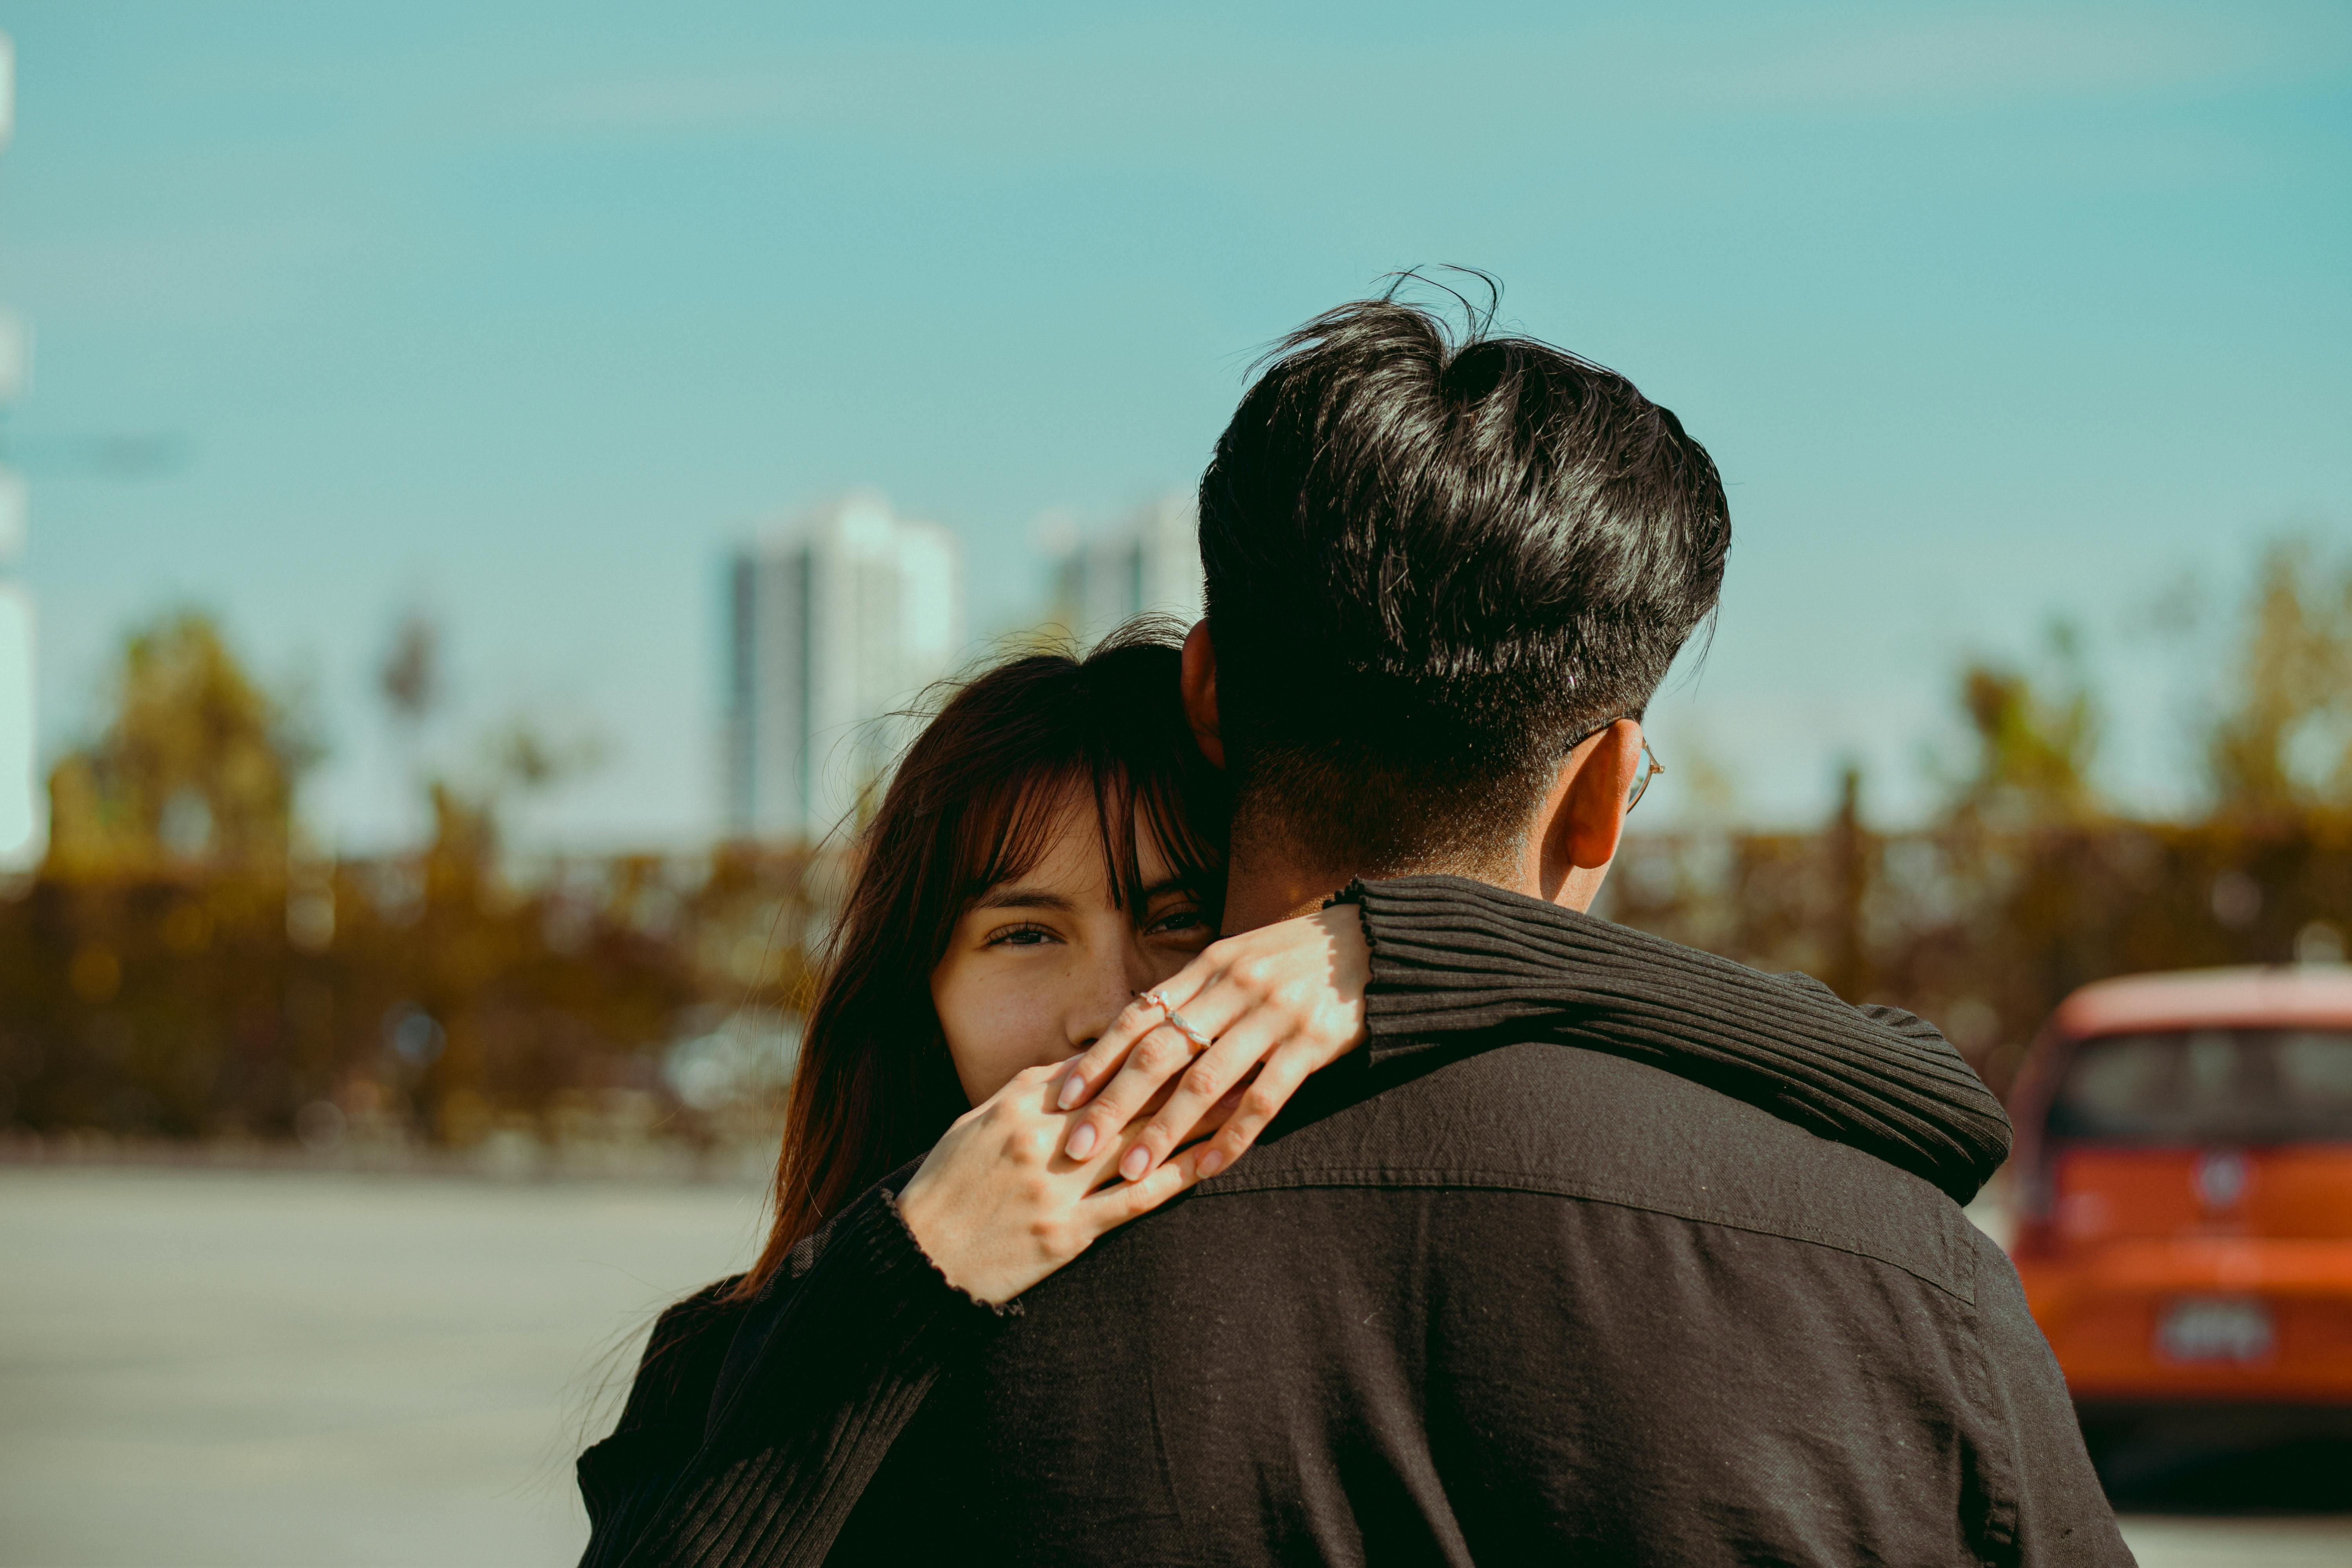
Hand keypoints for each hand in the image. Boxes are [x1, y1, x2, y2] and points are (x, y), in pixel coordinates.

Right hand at [896, 1063, 1232, 1305]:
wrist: (917, 1259)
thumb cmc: (946, 1186)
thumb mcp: (977, 1124)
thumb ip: (1030, 1093)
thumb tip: (1082, 1065)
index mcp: (1019, 1104)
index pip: (1098, 1065)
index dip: (1152, 1044)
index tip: (1197, 1023)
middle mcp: (1042, 1137)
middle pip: (1130, 1095)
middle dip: (1189, 1070)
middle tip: (1239, 1046)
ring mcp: (1057, 1186)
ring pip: (1142, 1142)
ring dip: (1197, 1119)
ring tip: (1246, 1097)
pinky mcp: (1067, 1233)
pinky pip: (1134, 1201)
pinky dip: (1176, 1178)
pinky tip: (1212, 1162)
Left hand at [1051, 905, 1368, 1185]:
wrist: (1377, 943)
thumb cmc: (1296, 958)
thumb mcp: (1238, 958)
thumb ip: (1192, 993)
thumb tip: (1134, 1032)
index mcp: (1209, 965)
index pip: (1139, 1016)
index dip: (1098, 1058)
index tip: (1061, 1098)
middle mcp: (1234, 987)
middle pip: (1161, 1052)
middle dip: (1114, 1103)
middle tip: (1077, 1147)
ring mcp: (1273, 1015)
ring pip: (1206, 1081)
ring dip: (1163, 1130)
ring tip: (1131, 1171)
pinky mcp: (1312, 1043)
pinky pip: (1264, 1099)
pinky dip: (1232, 1137)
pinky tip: (1205, 1169)